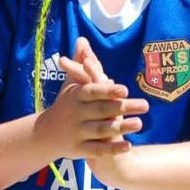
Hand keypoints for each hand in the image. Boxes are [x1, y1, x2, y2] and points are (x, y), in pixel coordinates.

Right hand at [39, 38, 147, 160]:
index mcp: (74, 97)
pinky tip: (129, 145)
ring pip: (100, 131)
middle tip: (145, 105)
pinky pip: (97, 150)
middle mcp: (74, 115)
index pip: (92, 92)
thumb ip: (79, 63)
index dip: (107, 90)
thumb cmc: (65, 104)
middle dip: (123, 108)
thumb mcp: (70, 84)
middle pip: (101, 111)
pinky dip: (113, 148)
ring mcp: (76, 133)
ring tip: (140, 123)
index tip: (124, 89)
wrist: (44, 135)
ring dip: (121, 128)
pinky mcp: (79, 150)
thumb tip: (82, 40)